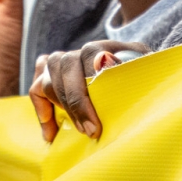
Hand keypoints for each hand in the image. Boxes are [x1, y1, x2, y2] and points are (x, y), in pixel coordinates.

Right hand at [28, 40, 148, 141]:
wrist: (133, 76)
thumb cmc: (138, 78)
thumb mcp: (144, 71)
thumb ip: (136, 71)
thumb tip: (123, 74)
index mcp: (104, 47)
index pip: (89, 53)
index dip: (89, 80)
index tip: (98, 110)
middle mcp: (79, 52)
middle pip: (64, 64)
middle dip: (75, 101)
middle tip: (90, 130)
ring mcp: (64, 63)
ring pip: (48, 75)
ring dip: (61, 105)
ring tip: (79, 130)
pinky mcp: (53, 77)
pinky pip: (37, 87)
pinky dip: (41, 109)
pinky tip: (51, 133)